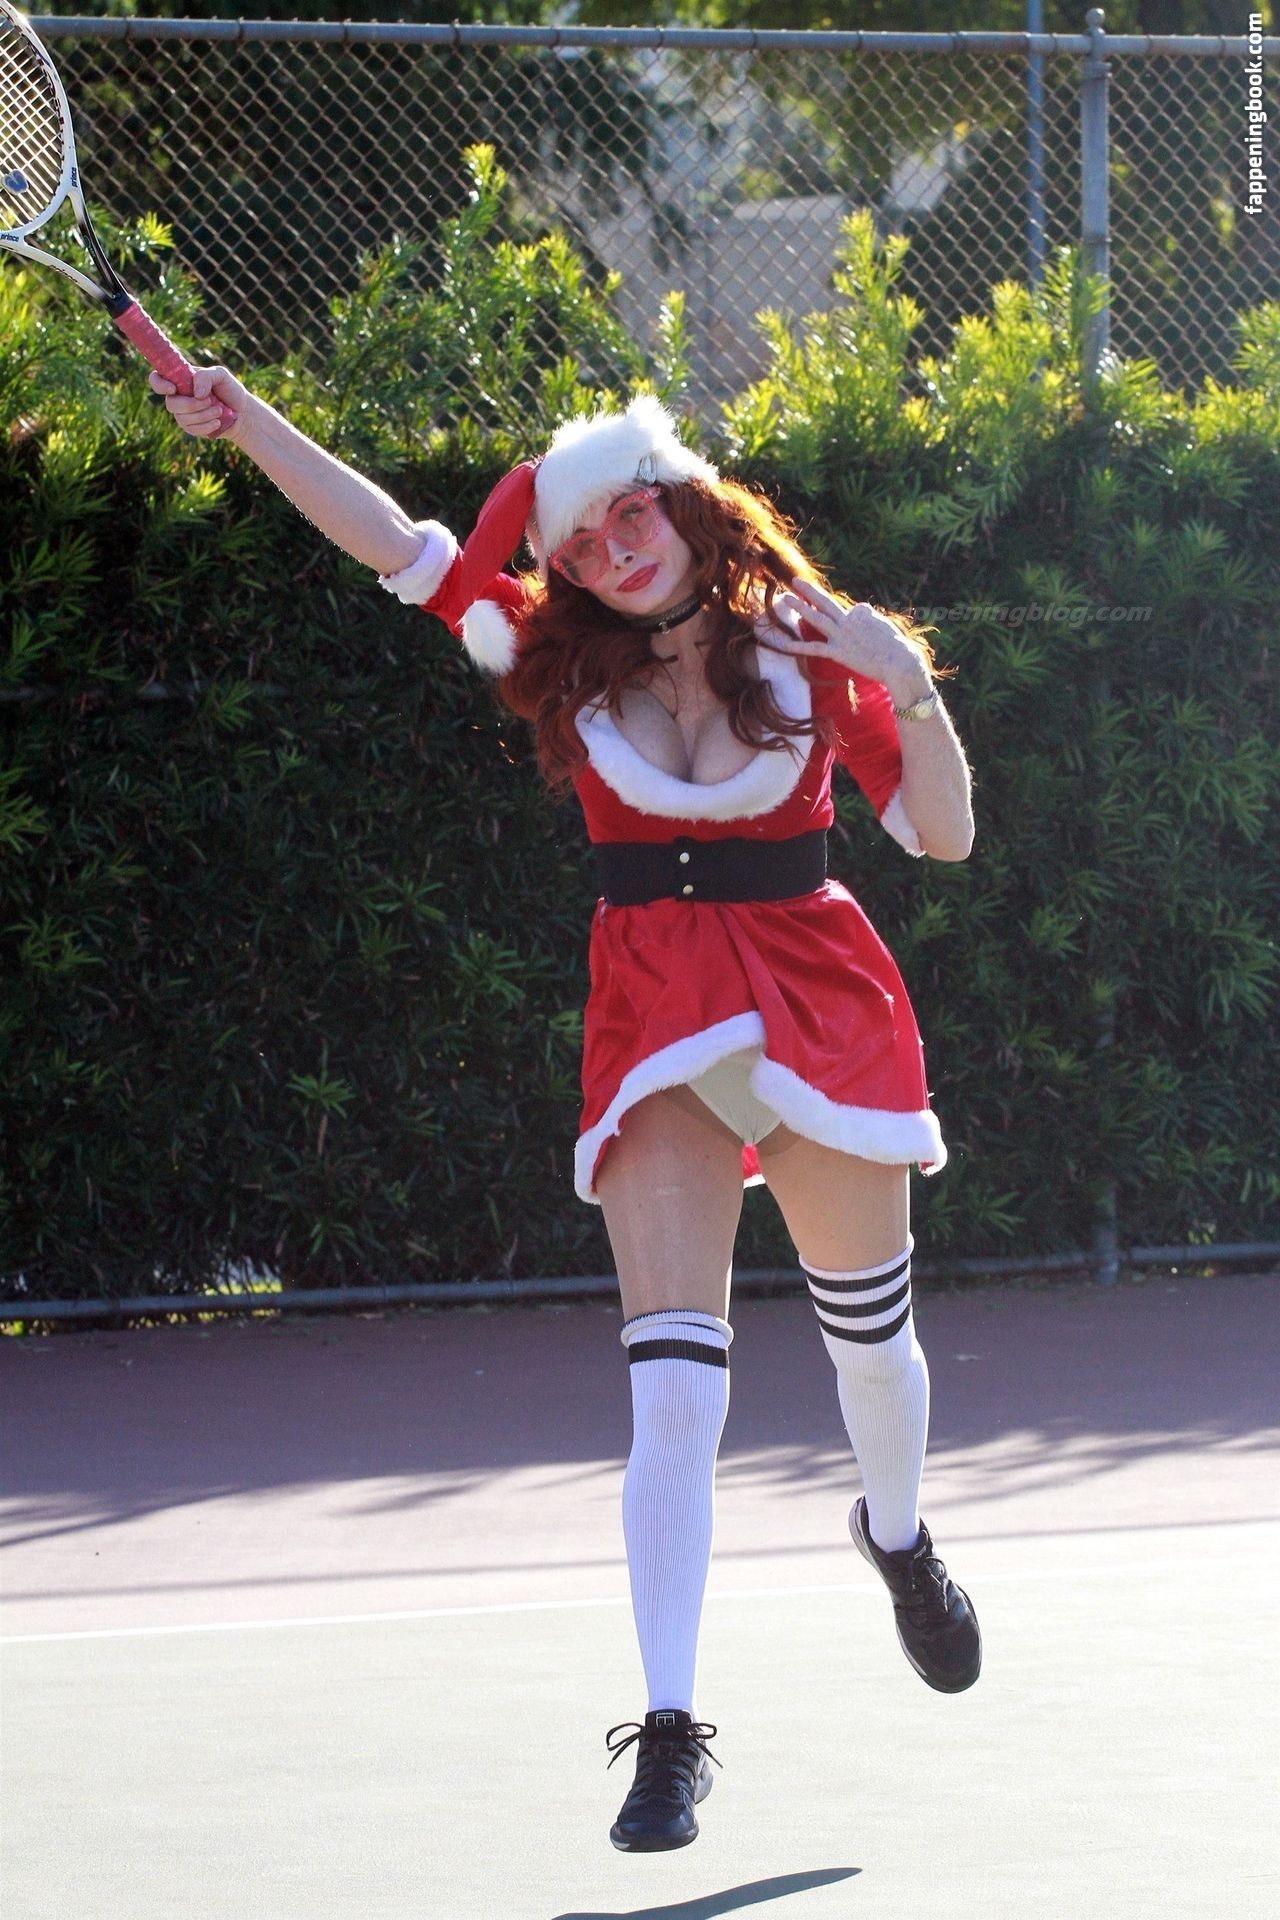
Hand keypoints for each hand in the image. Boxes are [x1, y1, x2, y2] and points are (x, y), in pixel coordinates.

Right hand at [149, 364, 250, 440]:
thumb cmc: (230, 390)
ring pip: (182, 418)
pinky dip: (206, 426)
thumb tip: (196, 392)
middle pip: (171, 404)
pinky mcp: (191, 427)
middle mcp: (177, 396)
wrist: (242, 412)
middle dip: (191, 405)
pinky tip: (217, 423)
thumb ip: (207, 376)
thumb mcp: (221, 376)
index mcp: (180, 379)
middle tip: (210, 400)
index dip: (159, 384)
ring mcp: (182, 413)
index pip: (157, 379)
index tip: (173, 389)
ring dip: (203, 415)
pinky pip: (191, 430)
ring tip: (219, 410)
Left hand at [771, 577, 931, 704]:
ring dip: (799, 607)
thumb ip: (870, 616)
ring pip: (816, 617)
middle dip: (809, 591)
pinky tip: (785, 643)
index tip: (857, 631)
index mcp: (860, 614)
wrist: (899, 661)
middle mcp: (848, 621)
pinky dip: (799, 647)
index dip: (848, 617)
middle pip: (825, 601)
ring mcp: (841, 636)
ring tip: (785, 597)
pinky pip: (814, 648)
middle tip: (795, 580)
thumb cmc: (896, 647)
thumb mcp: (883, 625)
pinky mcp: (838, 652)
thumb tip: (861, 608)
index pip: (846, 608)